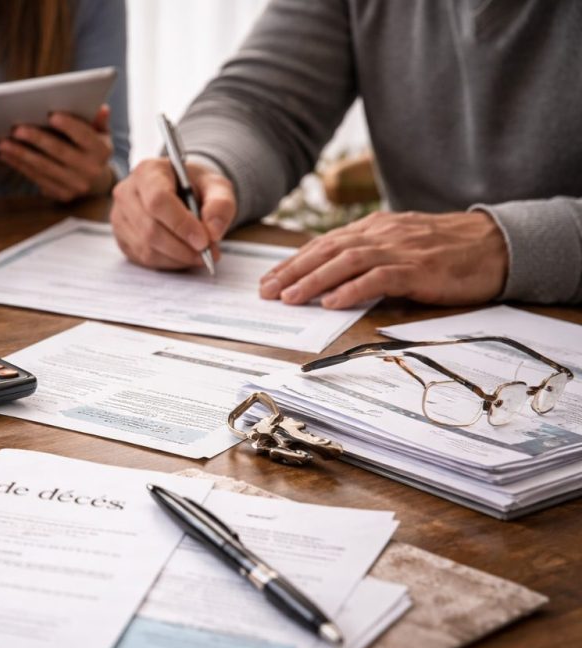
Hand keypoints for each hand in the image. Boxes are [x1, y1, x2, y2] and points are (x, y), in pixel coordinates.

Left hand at [0, 105, 115, 200]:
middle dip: (37, 140)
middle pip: (60, 152)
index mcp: (102, 151)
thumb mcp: (101, 132)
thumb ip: (98, 120)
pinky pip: (38, 179)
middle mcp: (91, 170)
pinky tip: (6, 156)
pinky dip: (20, 167)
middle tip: (16, 129)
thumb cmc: (93, 148)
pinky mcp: (62, 195)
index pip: (85, 136)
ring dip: (21, 155)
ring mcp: (76, 185)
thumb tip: (101, 108)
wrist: (96, 181)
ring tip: (3, 143)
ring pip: (44, 168)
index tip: (51, 115)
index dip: (69, 126)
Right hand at [110, 158, 235, 268]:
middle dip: (183, 247)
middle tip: (209, 253)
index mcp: (148, 172)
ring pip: (147, 247)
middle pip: (151, 229)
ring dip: (178, 258)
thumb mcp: (216, 186)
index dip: (181, 224)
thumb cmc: (195, 186)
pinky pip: (144, 258)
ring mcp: (120, 217)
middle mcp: (127, 193)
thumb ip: (221, 204)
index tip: (204, 240)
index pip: (158, 200)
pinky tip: (183, 255)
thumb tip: (213, 232)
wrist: (178, 191)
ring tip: (200, 255)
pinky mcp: (121, 238)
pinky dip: (169, 262)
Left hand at [259, 211, 508, 308]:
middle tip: (266, 291)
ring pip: (346, 261)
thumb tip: (334, 279)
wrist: (498, 245)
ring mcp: (401, 249)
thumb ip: (371, 257)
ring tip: (289, 297)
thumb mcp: (402, 246)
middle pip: (327, 250)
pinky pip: (379, 277)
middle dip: (293, 271)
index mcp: (376, 228)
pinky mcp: (419, 268)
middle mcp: (383, 234)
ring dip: (313, 280)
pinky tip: (332, 302)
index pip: (325, 243)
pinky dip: (352, 289)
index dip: (294, 261)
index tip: (270, 279)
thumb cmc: (448, 250)